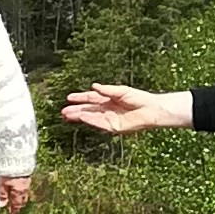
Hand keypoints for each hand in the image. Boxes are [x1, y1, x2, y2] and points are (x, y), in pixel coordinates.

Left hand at [0, 174, 32, 213]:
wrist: (18, 160)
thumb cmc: (9, 173)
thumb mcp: (3, 184)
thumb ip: (3, 195)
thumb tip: (3, 205)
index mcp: (18, 193)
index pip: (17, 205)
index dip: (15, 211)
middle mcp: (24, 190)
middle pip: (22, 201)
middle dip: (19, 206)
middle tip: (16, 210)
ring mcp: (27, 184)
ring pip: (25, 195)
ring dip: (21, 199)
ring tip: (18, 202)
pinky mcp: (27, 178)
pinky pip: (26, 189)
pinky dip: (23, 192)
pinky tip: (20, 191)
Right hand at [59, 84, 192, 133]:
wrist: (151, 109)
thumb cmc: (139, 98)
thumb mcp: (121, 90)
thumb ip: (107, 90)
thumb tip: (93, 86)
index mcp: (109, 100)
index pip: (91, 98)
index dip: (80, 98)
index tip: (69, 98)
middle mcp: (107, 110)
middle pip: (88, 110)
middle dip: (76, 110)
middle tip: (63, 111)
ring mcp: (109, 119)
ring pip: (91, 117)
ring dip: (79, 116)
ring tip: (67, 116)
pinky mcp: (114, 127)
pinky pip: (99, 123)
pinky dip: (90, 120)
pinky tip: (82, 117)